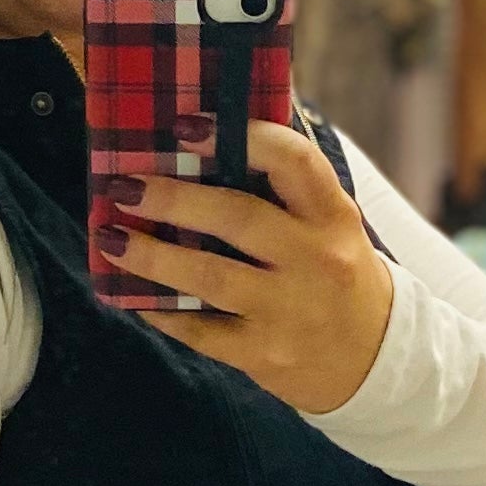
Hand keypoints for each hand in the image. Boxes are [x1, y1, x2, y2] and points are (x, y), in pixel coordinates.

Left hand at [93, 115, 393, 416]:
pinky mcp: (264, 354)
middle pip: (238, 217)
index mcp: (332, 216)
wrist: (374, 360)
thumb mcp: (331, 224)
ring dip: (152, 255)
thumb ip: (287, 186)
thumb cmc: (335, 274)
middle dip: (174, 198)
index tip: (186, 125)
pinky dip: (161, 312)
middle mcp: (316, 260)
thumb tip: (218, 129)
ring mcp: (289, 311)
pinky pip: (200, 331)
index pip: (293, 161)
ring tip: (111, 237)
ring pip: (209, 276)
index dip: (241, 137)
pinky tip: (134, 296)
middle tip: (126, 186)